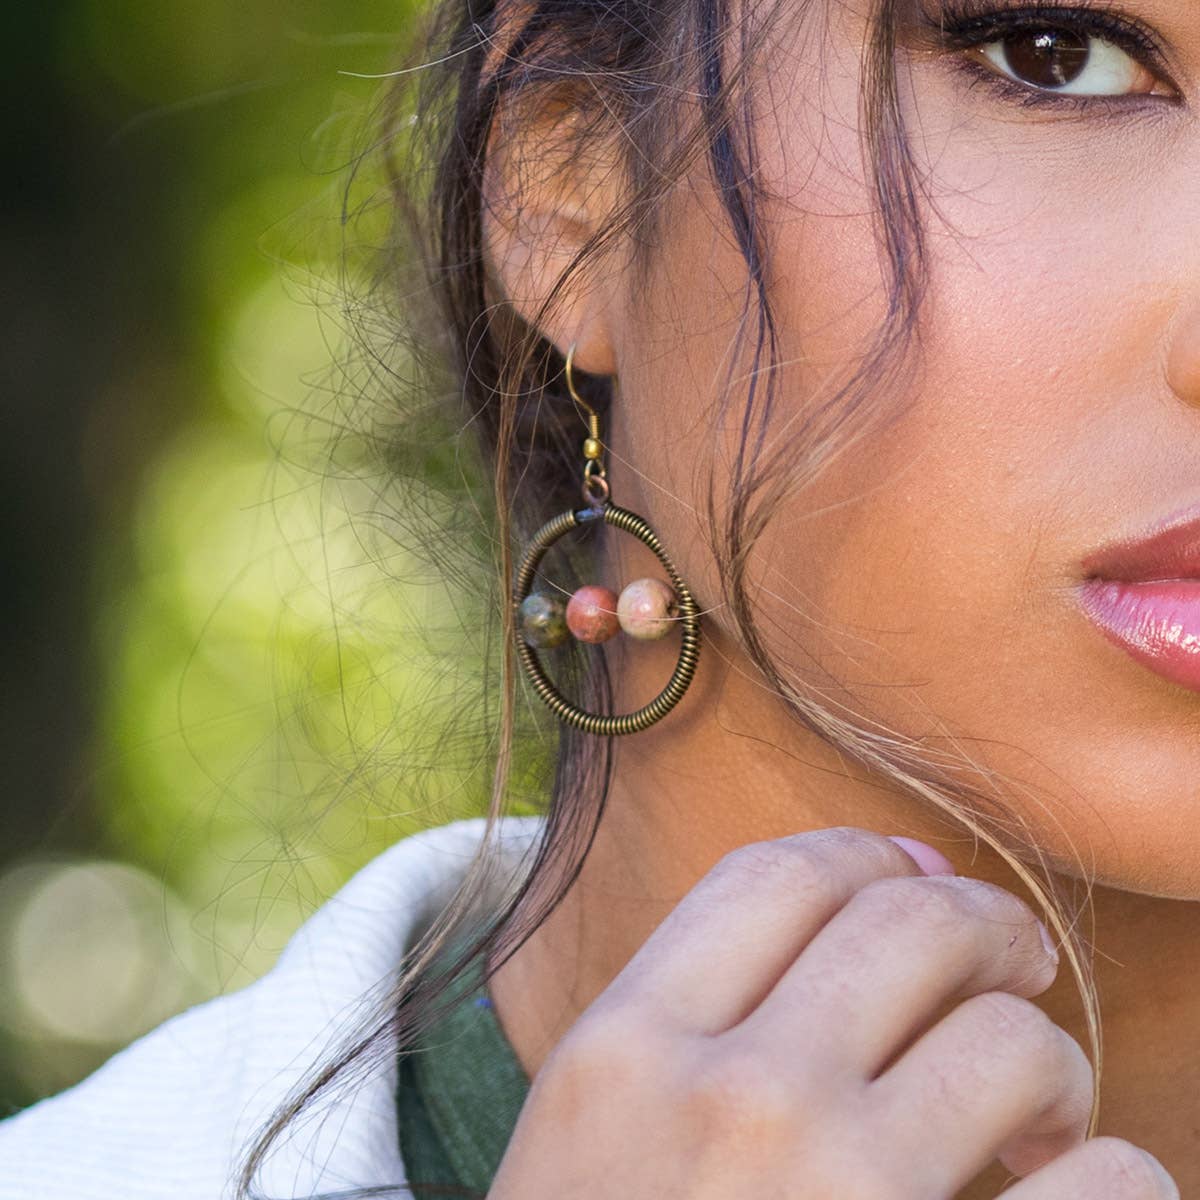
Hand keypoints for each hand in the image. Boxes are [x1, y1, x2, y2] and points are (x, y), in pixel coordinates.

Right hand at [487, 827, 1177, 1198]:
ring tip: (1032, 1112)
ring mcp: (837, 1196)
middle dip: (986, 924)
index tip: (912, 882)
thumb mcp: (590, 1130)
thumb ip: (704, 1003)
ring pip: (1012, 1040)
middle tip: (1011, 961)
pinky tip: (1065, 1196)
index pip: (779, 876)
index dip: (867, 856)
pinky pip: (1107, 1189)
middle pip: (909, 922)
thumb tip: (901, 877)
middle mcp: (731, 1102)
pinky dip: (1114, 1178)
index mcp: (625, 1049)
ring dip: (1047, 1061)